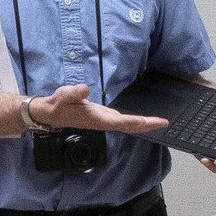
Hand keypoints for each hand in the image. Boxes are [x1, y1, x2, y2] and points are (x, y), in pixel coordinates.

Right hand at [28, 84, 166, 135]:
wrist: (51, 113)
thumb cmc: (58, 104)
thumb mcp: (63, 95)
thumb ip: (74, 92)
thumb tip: (84, 89)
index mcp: (98, 119)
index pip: (121, 122)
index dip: (136, 122)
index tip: (150, 122)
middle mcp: (104, 122)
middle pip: (130, 126)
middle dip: (147, 125)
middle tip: (164, 123)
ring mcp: (105, 120)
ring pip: (128, 125)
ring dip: (144, 124)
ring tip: (159, 122)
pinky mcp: (104, 117)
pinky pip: (123, 121)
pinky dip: (135, 121)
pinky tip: (142, 120)